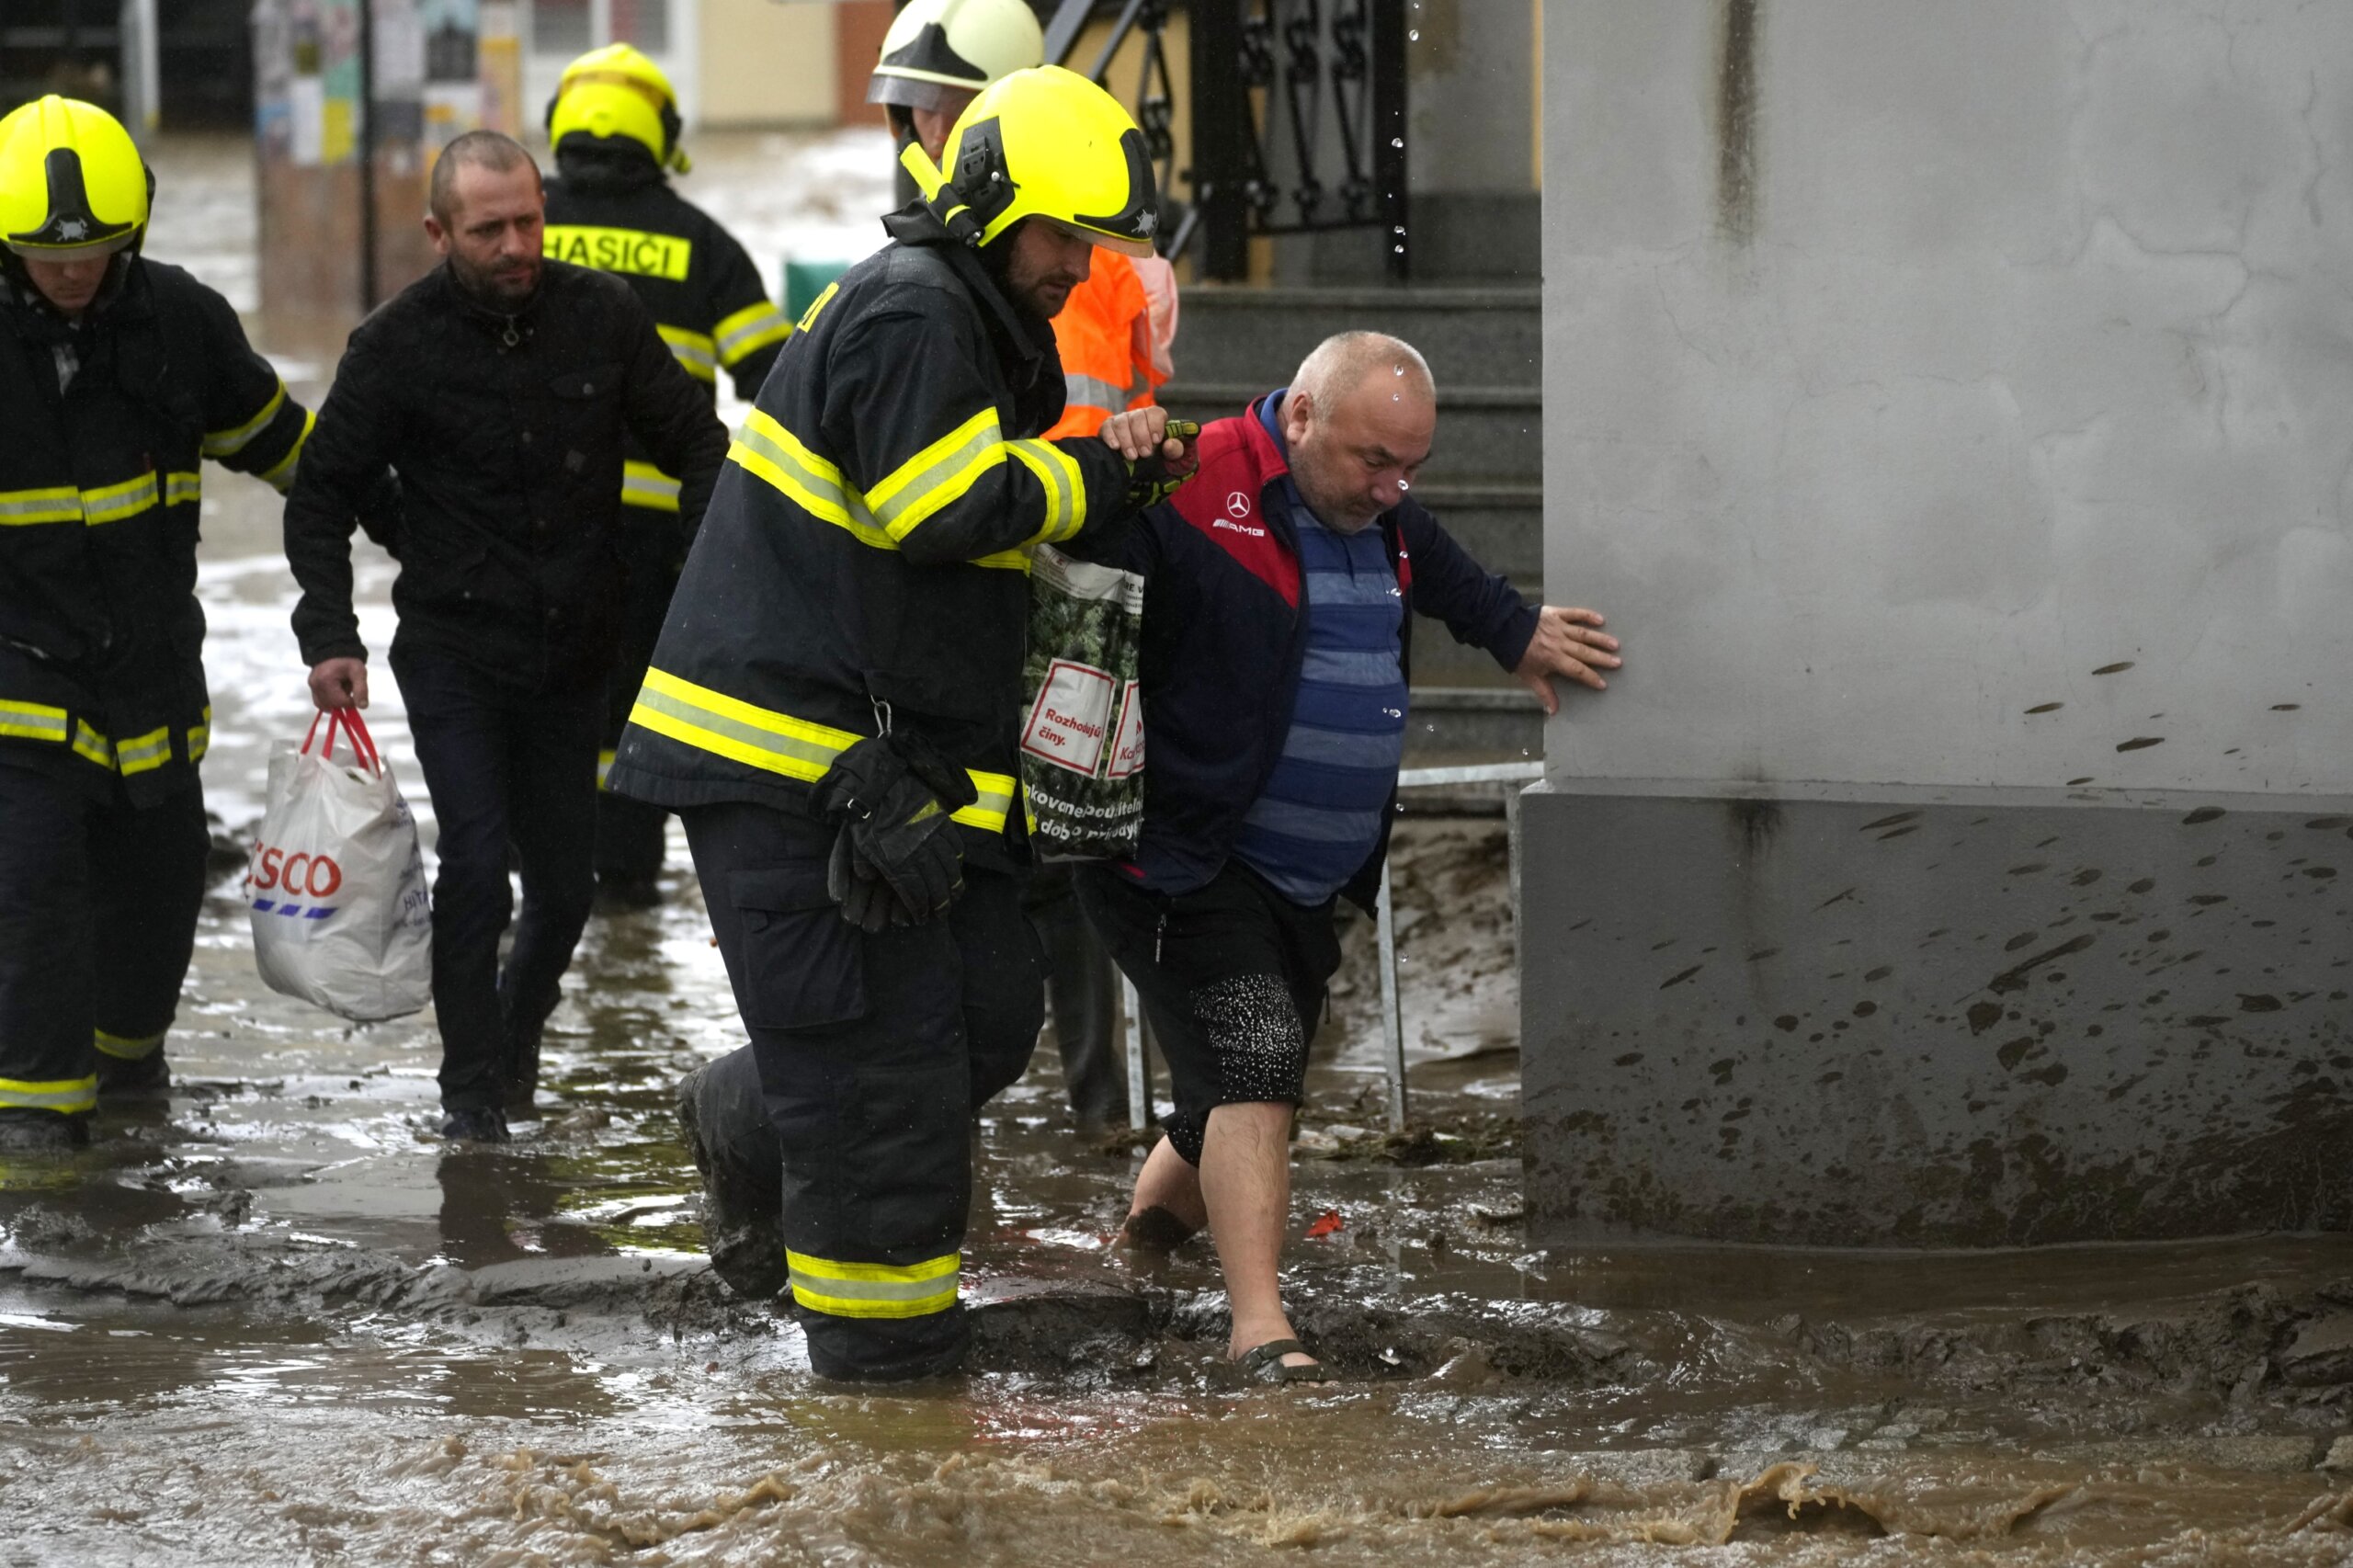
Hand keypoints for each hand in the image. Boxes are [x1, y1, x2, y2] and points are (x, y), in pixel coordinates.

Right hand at [309, 657, 369, 711]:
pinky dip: (329, 701)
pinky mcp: (312, 687)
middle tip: (348, 687)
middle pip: (332, 705)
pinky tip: (336, 692)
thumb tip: (362, 706)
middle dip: (343, 700)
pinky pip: (320, 702)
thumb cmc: (348, 660)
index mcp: (325, 680)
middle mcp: (315, 684)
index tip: (356, 693)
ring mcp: (312, 686)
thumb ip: (361, 689)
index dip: (351, 701)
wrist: (335, 649)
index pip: (340, 702)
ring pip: (324, 706)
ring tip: (342, 688)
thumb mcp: (359, 672)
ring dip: (336, 702)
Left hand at [811, 733, 975, 927]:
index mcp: (898, 860)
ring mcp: (933, 836)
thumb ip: (862, 862)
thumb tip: (867, 879)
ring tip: (954, 896)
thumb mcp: (857, 840)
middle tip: (940, 912)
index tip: (922, 916)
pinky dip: (957, 859)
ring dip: (953, 885)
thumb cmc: (866, 812)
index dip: (919, 907)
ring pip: (949, 867)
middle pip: (935, 883)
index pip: (914, 891)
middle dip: (939, 901)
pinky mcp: (940, 821)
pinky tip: (956, 868)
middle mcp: (919, 851)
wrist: (881, 779)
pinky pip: (954, 844)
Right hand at [1099, 407, 1199, 477]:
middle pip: (1137, 417)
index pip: (1155, 413)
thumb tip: (1170, 444)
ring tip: (1132, 457)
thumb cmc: (1161, 461)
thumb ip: (1176, 451)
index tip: (1156, 441)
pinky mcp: (1108, 429)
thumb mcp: (1174, 460)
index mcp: (1156, 419)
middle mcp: (1138, 416)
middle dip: (1141, 436)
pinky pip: (1107, 427)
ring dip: (1127, 440)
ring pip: (1121, 422)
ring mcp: (1123, 421)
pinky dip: (1110, 436)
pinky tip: (1115, 447)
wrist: (1143, 474)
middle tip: (1145, 454)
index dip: (1155, 425)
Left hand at [1514, 606, 1620, 713]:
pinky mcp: (1555, 614)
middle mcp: (1559, 643)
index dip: (1590, 677)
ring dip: (1600, 639)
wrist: (1504, 630)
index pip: (1577, 670)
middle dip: (1602, 659)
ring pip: (1584, 634)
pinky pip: (1574, 613)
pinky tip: (1600, 620)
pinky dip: (1587, 615)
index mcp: (1553, 659)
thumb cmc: (1517, 655)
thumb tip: (1554, 711)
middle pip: (1585, 652)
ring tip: (1615, 645)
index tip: (1603, 684)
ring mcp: (1559, 628)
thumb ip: (1544, 692)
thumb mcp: (1529, 676)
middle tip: (1618, 663)